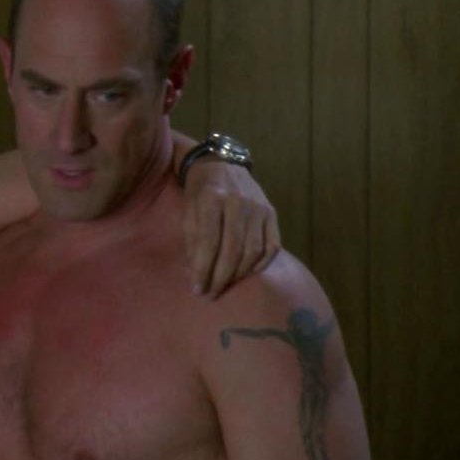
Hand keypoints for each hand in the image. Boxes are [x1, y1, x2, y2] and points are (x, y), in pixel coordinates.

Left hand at [182, 161, 279, 297]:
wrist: (221, 165)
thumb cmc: (198, 193)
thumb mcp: (187, 212)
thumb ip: (192, 242)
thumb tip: (196, 276)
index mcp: (213, 199)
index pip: (209, 242)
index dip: (202, 269)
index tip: (197, 290)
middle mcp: (239, 202)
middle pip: (232, 249)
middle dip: (220, 277)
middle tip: (210, 295)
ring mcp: (259, 207)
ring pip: (253, 250)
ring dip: (238, 275)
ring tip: (224, 286)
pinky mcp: (272, 213)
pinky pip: (271, 246)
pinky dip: (259, 265)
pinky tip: (245, 275)